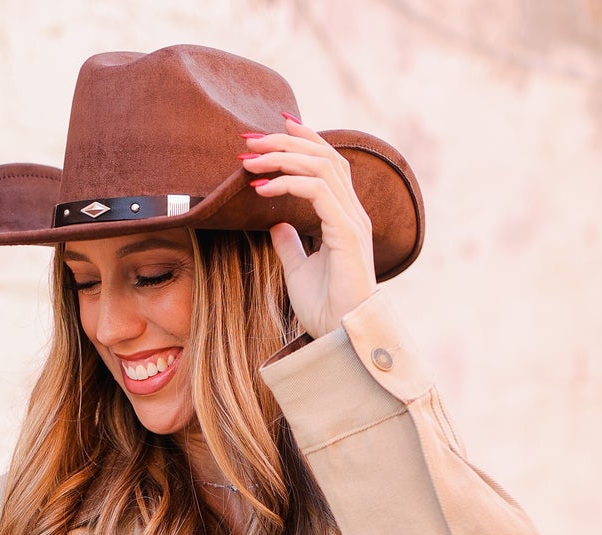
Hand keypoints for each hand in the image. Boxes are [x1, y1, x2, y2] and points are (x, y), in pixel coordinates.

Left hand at [240, 115, 377, 338]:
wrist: (339, 337)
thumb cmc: (324, 309)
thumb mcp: (298, 271)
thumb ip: (289, 244)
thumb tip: (275, 224)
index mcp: (344, 217)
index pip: (327, 163)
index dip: (302, 140)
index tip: (271, 131)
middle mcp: (352, 213)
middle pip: (324, 156)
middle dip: (285, 142)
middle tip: (248, 140)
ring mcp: (352, 221)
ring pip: (321, 166)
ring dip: (282, 157)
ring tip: (249, 160)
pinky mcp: (346, 233)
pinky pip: (317, 192)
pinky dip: (288, 183)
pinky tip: (262, 188)